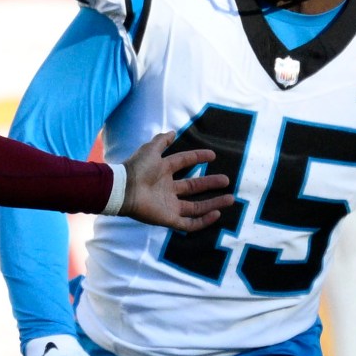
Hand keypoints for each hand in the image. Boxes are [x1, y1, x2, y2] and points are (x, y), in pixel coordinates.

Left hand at [117, 135, 235, 231]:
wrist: (124, 189)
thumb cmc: (136, 169)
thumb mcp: (150, 150)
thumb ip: (161, 141)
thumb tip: (173, 132)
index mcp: (162, 171)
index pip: (184, 163)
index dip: (197, 157)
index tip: (213, 155)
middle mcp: (167, 189)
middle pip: (193, 186)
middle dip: (210, 183)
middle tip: (227, 180)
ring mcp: (168, 205)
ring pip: (196, 206)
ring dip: (213, 203)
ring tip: (231, 199)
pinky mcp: (168, 219)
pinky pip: (188, 224)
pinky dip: (203, 221)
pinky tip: (216, 214)